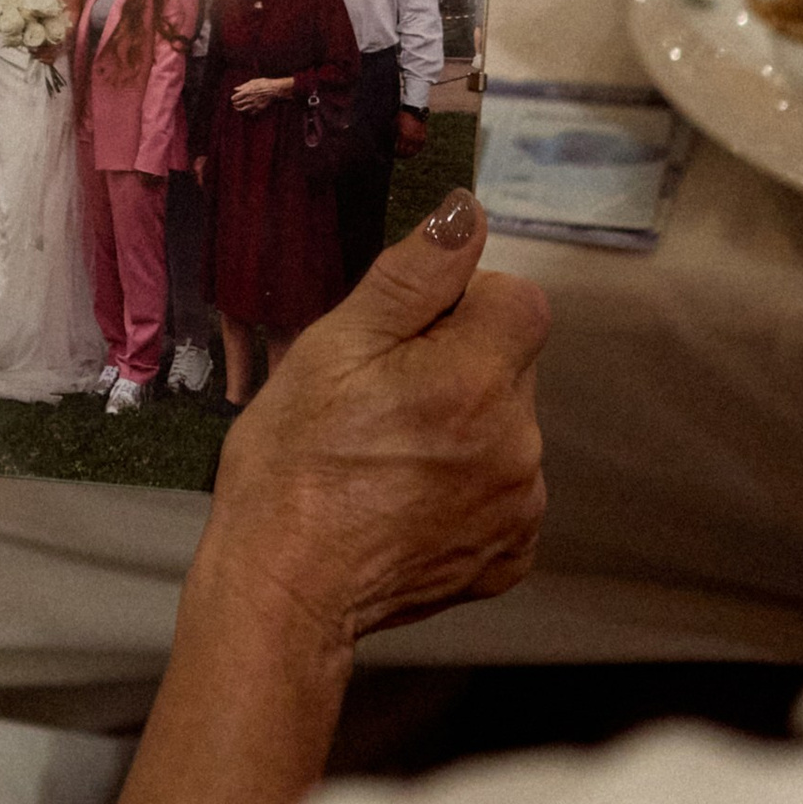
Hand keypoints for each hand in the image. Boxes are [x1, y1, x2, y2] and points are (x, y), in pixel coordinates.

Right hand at [207, 192, 545, 650]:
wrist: (283, 589)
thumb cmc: (294, 463)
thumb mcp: (335, 346)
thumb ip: (414, 274)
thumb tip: (468, 214)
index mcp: (480, 380)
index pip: (518, 300)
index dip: (463, 305)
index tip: (405, 339)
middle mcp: (519, 445)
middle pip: (510, 366)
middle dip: (459, 367)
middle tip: (381, 401)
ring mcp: (520, 509)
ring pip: (506, 430)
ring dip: (464, 429)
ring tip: (387, 457)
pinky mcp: (509, 558)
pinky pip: (503, 495)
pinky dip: (465, 490)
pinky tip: (406, 501)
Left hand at [229, 75, 288, 113]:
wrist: (275, 90)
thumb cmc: (265, 84)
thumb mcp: (253, 82)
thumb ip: (243, 86)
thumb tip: (236, 89)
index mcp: (246, 92)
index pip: (234, 98)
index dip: (233, 99)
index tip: (233, 98)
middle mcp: (249, 99)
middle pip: (237, 104)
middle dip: (235, 104)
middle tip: (235, 104)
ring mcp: (254, 105)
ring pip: (242, 110)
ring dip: (239, 109)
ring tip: (238, 109)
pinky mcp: (259, 109)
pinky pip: (251, 113)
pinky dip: (248, 112)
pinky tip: (248, 110)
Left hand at [394, 107, 428, 154]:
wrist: (414, 110)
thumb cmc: (402, 116)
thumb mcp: (394, 125)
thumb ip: (393, 136)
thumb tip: (391, 145)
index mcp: (403, 135)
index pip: (399, 150)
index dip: (396, 154)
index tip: (393, 154)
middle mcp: (411, 138)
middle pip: (406, 153)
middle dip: (401, 155)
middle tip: (398, 155)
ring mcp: (418, 138)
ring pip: (413, 152)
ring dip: (408, 155)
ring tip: (405, 155)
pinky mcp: (423, 137)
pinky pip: (419, 148)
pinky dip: (415, 151)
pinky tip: (411, 151)